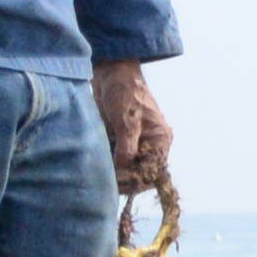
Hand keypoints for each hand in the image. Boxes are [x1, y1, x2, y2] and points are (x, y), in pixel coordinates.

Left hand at [96, 58, 172, 190]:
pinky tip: (96, 167)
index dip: (137, 181)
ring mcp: (133, 144)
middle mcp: (149, 145)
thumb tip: (123, 168)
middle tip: (106, 182)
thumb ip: (127, 147)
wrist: (110, 74)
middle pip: (139, 173)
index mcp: (160, 140)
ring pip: (125, 169)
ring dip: (114, 174)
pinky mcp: (118, 141)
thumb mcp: (127, 120)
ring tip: (100, 175)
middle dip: (124, 180)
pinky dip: (107, 165)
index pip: (153, 171)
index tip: (119, 183)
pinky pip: (114, 160)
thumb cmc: (125, 92)